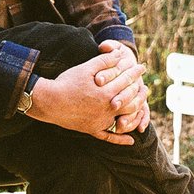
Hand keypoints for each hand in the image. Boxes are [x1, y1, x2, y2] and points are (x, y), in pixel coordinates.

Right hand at [28, 49, 145, 144]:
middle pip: (130, 101)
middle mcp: (106, 109)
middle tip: (145, 86)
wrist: (48, 102)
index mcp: (106, 93)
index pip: (127, 81)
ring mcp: (100, 122)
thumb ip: (104, 61)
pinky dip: (121, 139)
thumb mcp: (85, 68)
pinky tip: (131, 140)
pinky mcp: (92, 130)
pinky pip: (109, 138)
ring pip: (125, 119)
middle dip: (139, 91)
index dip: (135, 72)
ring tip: (141, 106)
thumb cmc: (66, 83)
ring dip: (136, 113)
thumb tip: (119, 54)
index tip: (141, 67)